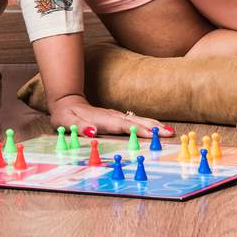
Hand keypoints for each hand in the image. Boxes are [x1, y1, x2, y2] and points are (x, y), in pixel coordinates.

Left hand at [48, 94, 171, 139]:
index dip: (138, 130)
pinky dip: (148, 125)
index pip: (123, 126)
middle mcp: (113, 116)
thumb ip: (81, 127)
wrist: (67, 102)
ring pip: (138, 120)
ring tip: (169, 131)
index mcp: (103, 119)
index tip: (152, 134)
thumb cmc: (67, 116)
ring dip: (154, 126)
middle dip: (153, 128)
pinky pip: (136, 121)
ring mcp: (116, 116)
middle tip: (170, 134)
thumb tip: (94, 132)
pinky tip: (157, 128)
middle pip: (136, 122)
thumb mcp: (67, 122)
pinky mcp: (118, 118)